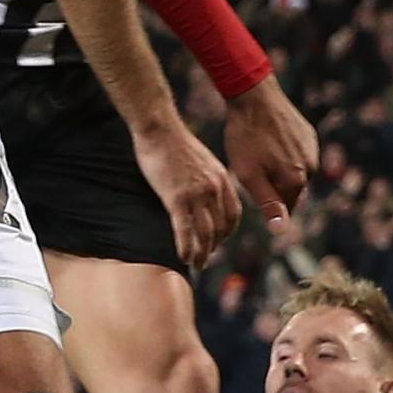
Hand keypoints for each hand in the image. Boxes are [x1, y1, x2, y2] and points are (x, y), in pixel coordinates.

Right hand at [132, 121, 242, 267]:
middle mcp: (214, 189)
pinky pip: (185, 230)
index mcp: (221, 180)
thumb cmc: (174, 143)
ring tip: (196, 263)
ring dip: (201, 253)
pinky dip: (186, 247)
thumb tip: (203, 194)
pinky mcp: (176, 198)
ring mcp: (196, 195)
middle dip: (214, 247)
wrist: (160, 129)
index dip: (226, 233)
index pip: (232, 214)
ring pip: (204, 234)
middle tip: (205, 257)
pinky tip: (183, 257)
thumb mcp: (201, 161)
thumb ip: (207, 179)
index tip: (218, 242)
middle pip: (220, 228)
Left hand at [222, 76, 316, 240]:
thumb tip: (283, 230)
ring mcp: (312, 148)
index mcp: (297, 180)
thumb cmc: (246, 136)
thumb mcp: (249, 174)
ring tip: (257, 152)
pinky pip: (296, 153)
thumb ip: (268, 203)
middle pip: (290, 189)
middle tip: (251, 168)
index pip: (285, 208)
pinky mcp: (308, 134)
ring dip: (278, 169)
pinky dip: (283, 152)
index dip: (266, 204)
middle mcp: (311, 166)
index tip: (251, 190)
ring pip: (294, 170)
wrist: (254, 95)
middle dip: (273, 186)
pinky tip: (267, 140)